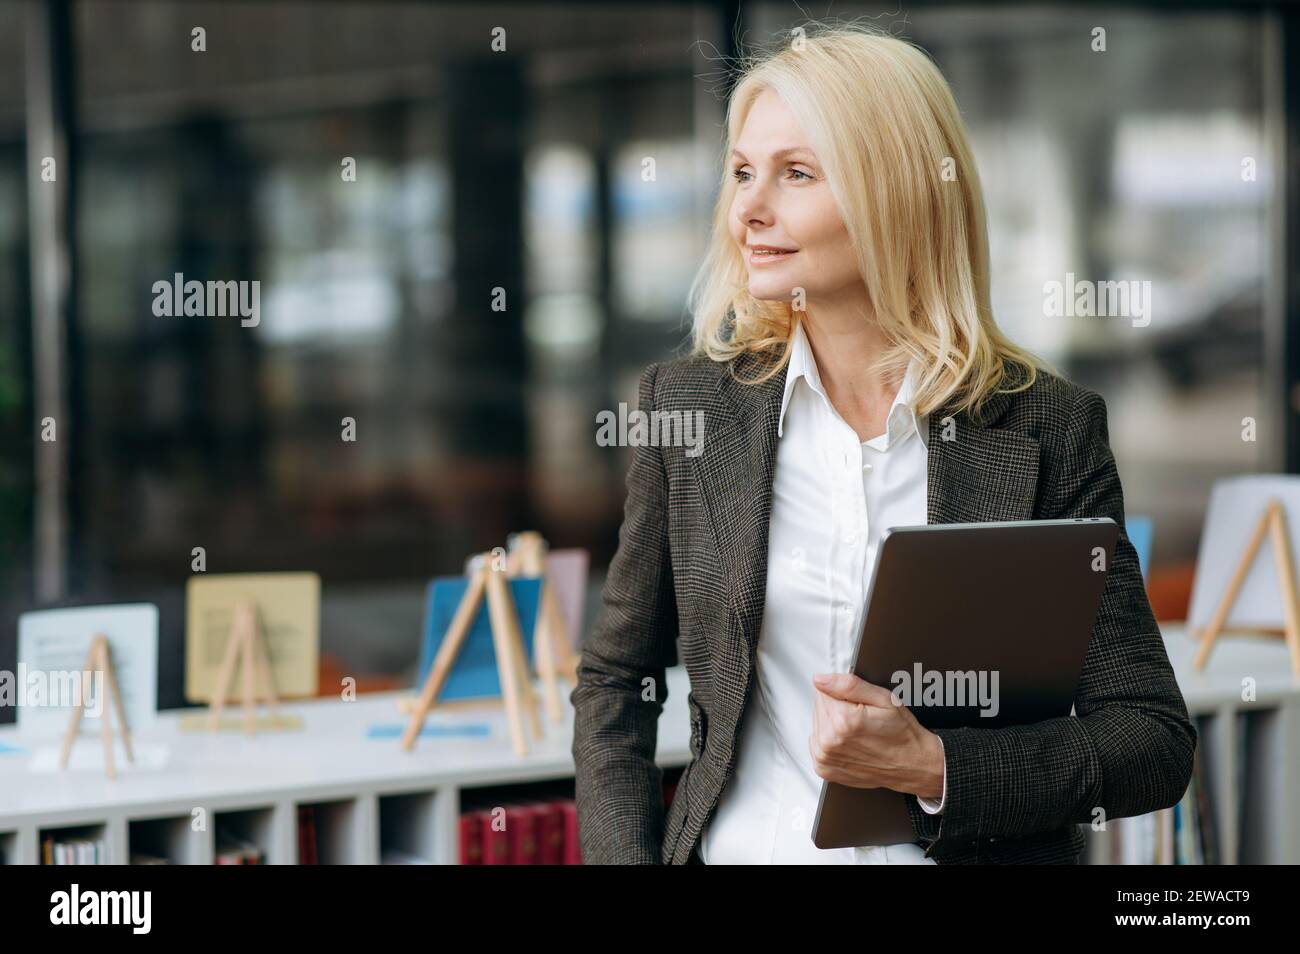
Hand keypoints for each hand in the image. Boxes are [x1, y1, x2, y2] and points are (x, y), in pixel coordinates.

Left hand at [809, 672, 944, 798]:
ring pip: (818, 724)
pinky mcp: (824, 768)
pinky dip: (830, 741)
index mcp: (843, 720)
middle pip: (819, 707)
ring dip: (833, 725)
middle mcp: (830, 741)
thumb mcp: (883, 699)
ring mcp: (825, 757)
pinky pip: (816, 743)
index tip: (859, 704)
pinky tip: (849, 743)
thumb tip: (820, 679)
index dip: (843, 694)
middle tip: (862, 718)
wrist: (912, 765)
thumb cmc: (902, 734)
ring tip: (857, 732)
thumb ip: (849, 685)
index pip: (823, 690)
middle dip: (838, 708)